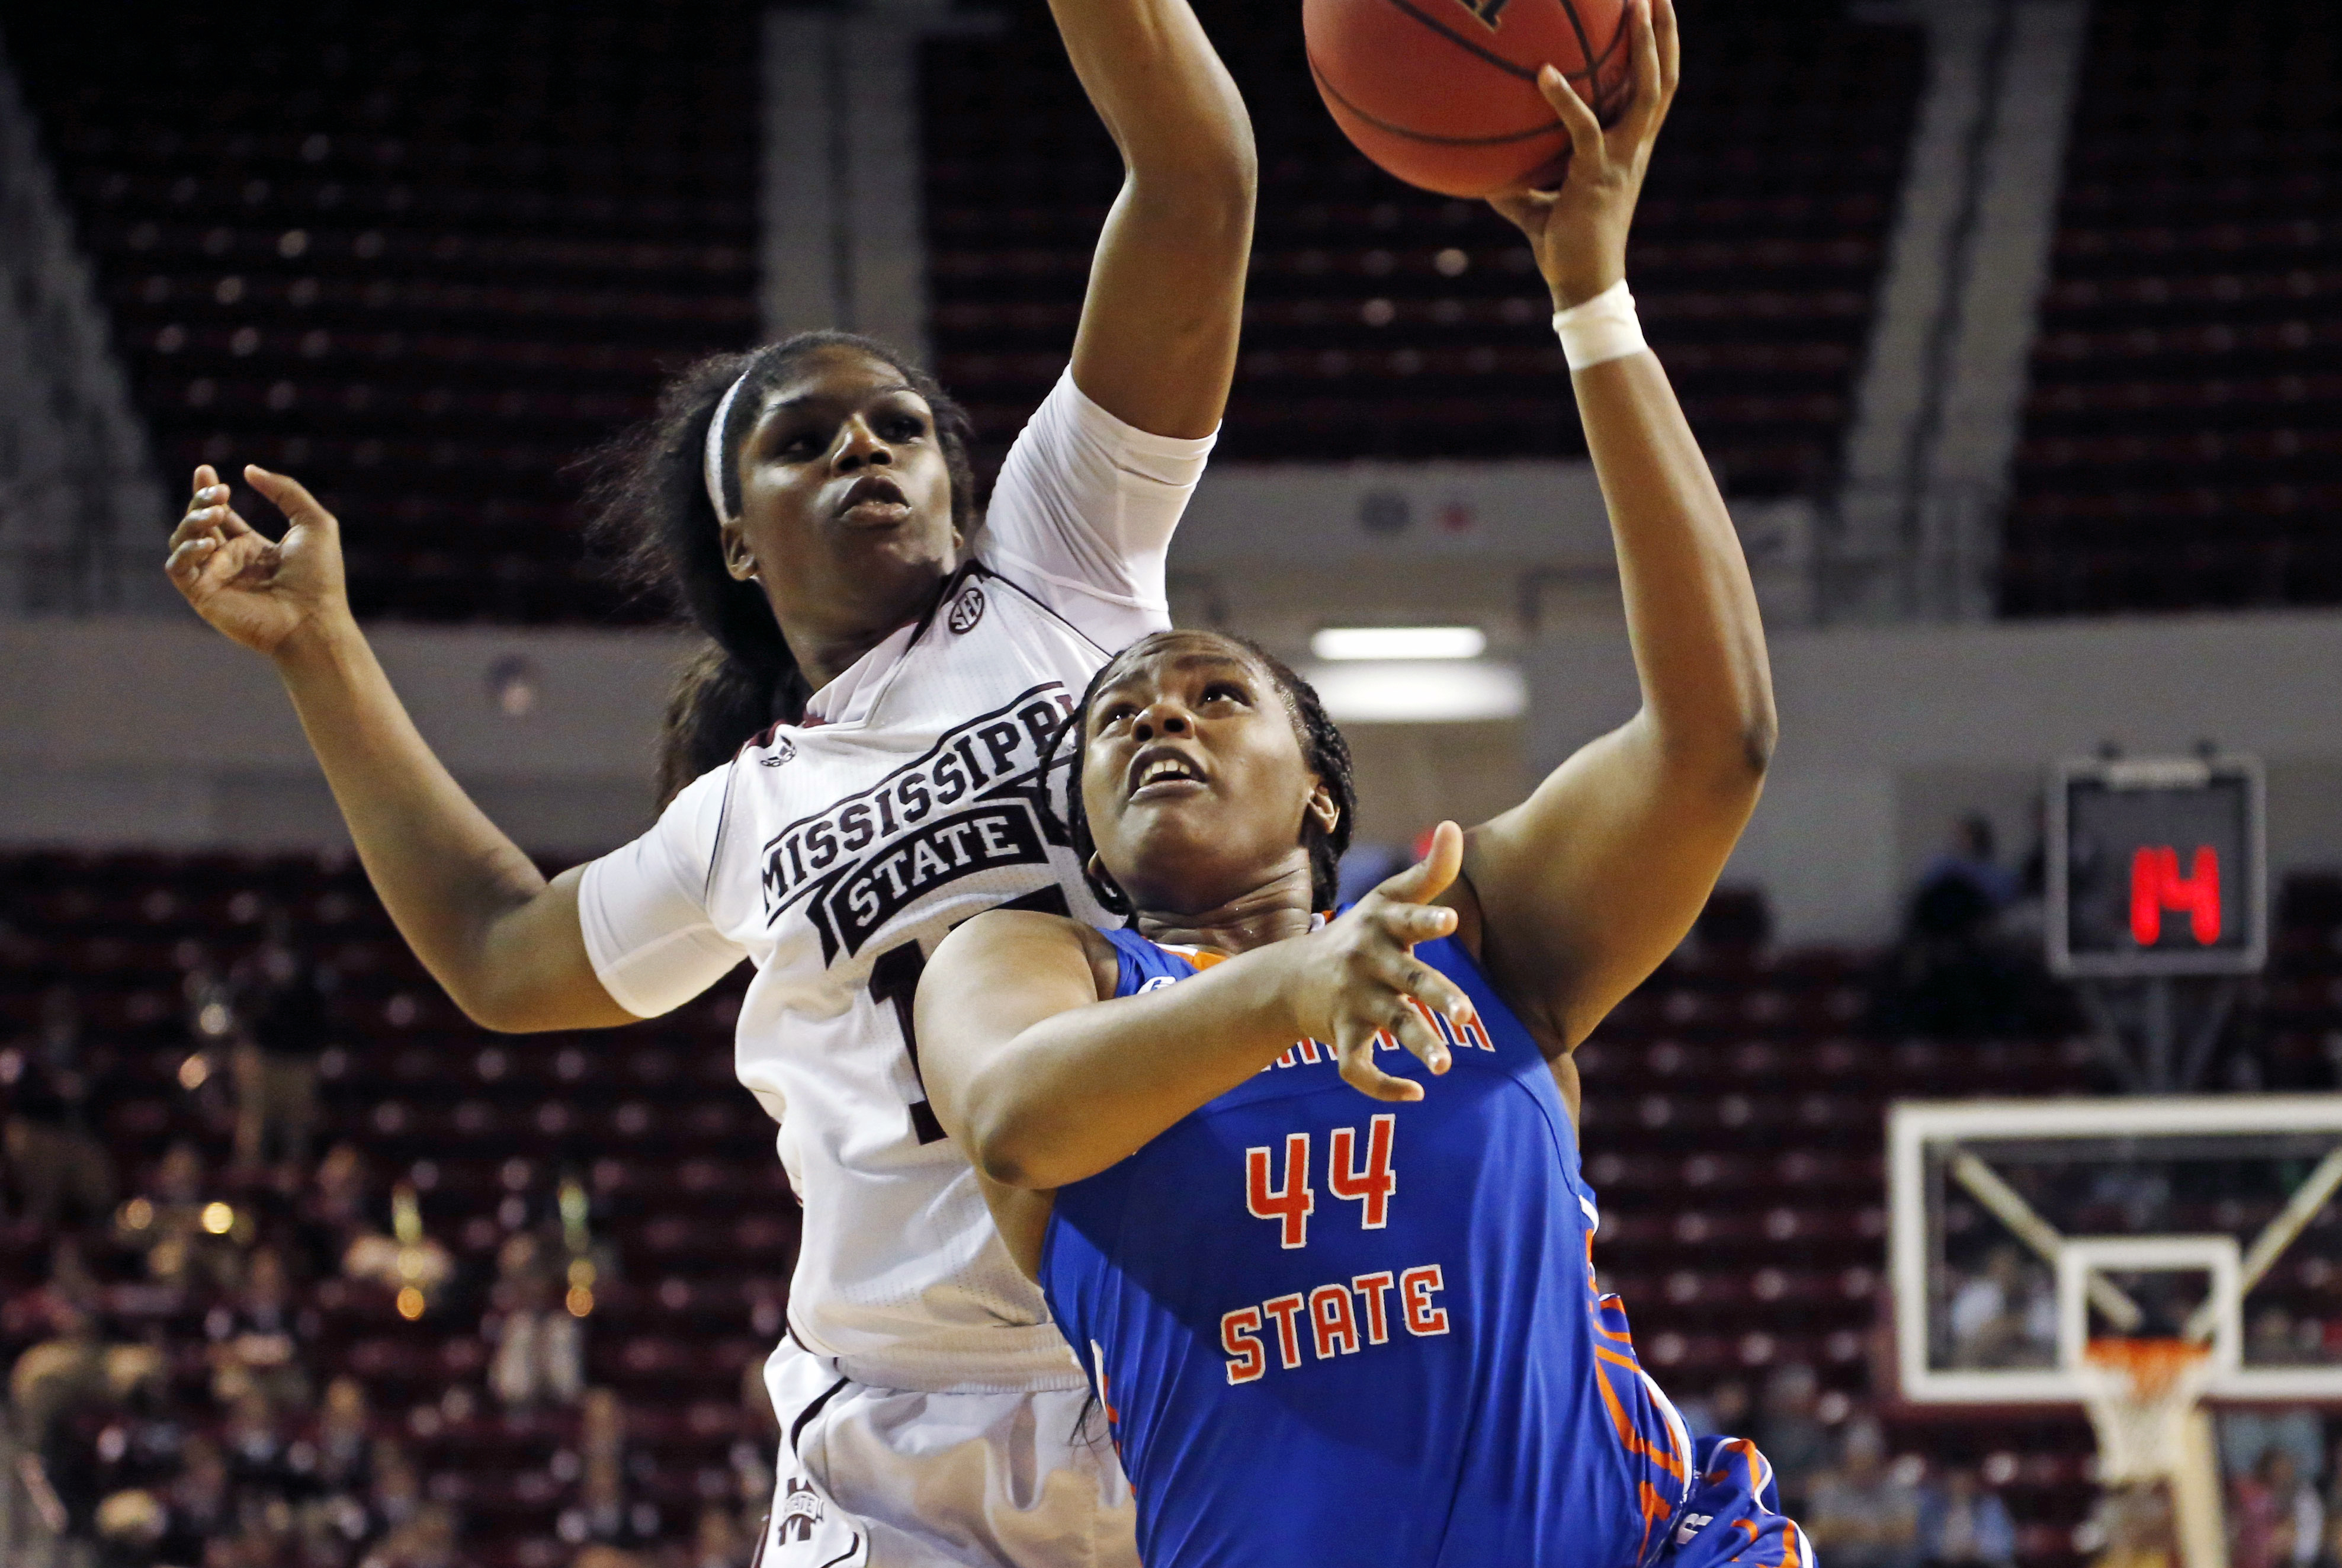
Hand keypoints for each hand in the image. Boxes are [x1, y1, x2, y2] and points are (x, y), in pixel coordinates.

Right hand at [164, 464, 351, 658]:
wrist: (315, 621)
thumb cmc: (320, 577)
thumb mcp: (313, 523)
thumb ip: (285, 491)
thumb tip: (249, 470)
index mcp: (251, 548)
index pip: (219, 516)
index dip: (208, 492)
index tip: (205, 470)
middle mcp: (229, 562)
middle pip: (197, 523)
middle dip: (201, 501)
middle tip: (220, 492)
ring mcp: (214, 579)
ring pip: (181, 540)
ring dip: (192, 521)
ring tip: (217, 513)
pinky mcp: (203, 596)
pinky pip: (178, 568)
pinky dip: (186, 551)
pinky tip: (209, 543)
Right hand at [1278, 822, 1481, 1102]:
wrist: (1292, 978)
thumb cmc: (1360, 934)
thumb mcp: (1388, 899)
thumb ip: (1428, 872)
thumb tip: (1452, 827)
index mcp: (1384, 927)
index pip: (1407, 919)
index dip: (1426, 921)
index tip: (1449, 921)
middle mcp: (1369, 963)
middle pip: (1409, 980)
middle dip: (1436, 996)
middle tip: (1466, 1015)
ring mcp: (1355, 1001)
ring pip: (1389, 1026)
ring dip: (1417, 1046)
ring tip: (1444, 1067)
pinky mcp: (1343, 1035)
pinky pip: (1358, 1067)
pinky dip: (1383, 1086)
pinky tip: (1414, 1094)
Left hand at [1488, 0, 1678, 309]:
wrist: (1581, 283)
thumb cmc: (1561, 244)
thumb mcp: (1533, 202)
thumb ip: (1514, 176)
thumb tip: (1475, 163)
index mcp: (1629, 150)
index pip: (1654, 91)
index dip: (1659, 53)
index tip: (1652, 14)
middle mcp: (1634, 148)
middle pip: (1663, 80)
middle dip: (1663, 34)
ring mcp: (1620, 160)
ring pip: (1645, 92)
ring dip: (1643, 48)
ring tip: (1635, 5)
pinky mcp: (1596, 176)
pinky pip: (1582, 128)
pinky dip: (1564, 99)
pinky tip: (1543, 72)